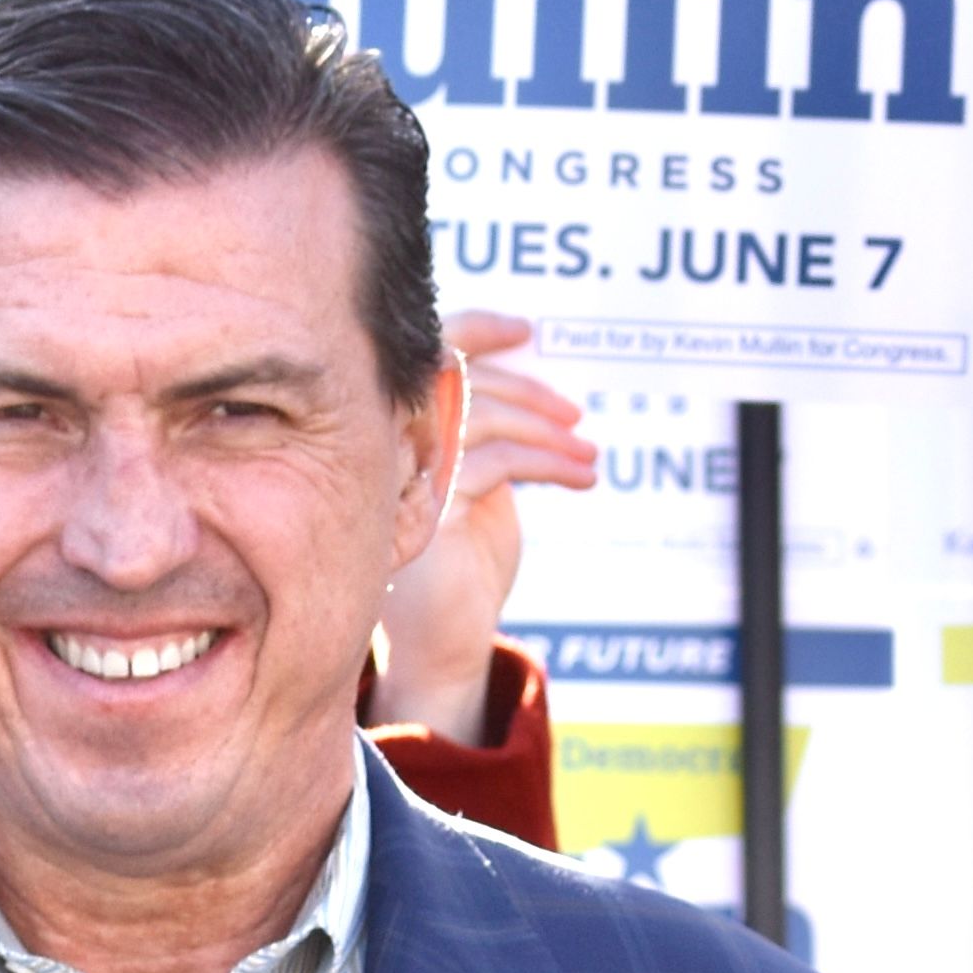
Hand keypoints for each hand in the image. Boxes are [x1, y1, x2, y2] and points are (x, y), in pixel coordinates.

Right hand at [371, 310, 598, 734]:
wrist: (445, 642)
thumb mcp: (479, 483)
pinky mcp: (428, 509)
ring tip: (587, 454)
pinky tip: (581, 477)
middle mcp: (385, 444)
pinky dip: (550, 462)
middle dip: (528, 390)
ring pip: (482, 414)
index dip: (477, 329)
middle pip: (459, 376)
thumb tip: (524, 379)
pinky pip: (498, 460)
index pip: (427, 354)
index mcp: (395, 430)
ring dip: (548, 431)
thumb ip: (483, 430)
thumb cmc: (465, 565)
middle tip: (574, 414)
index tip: (525, 332)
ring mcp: (399, 475)